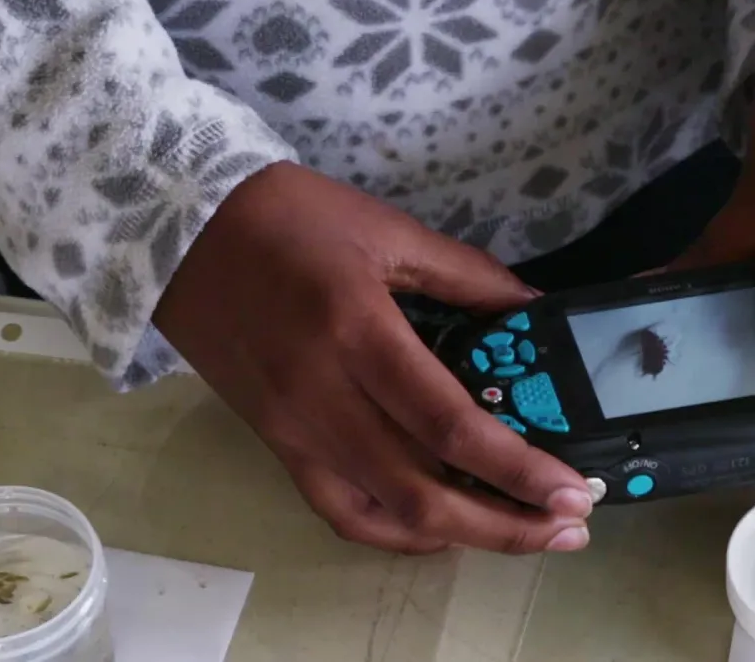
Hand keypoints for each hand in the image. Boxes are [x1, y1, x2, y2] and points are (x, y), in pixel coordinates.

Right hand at [153, 163, 592, 554]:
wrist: (177, 227)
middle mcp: (322, 399)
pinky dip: (395, 532)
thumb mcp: (388, 230)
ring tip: (522, 533)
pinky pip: (338, 510)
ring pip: (384, 515)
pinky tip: (441, 527)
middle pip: (422, 494)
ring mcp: (293, 432)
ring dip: (462, 537)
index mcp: (358, 334)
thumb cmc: (290, 217)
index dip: (520, 470)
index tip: (577, 491)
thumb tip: (535, 308)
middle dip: (507, 524)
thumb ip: (468, 275)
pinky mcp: (274, 444)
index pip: (451, 428)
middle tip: (570, 527)